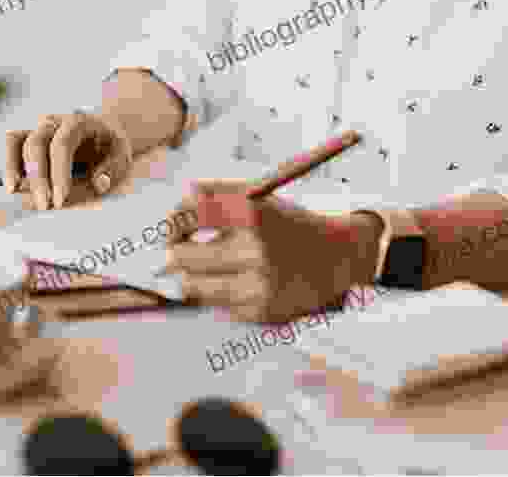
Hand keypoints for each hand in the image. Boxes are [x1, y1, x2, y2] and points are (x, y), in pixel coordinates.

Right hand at [5, 111, 132, 209]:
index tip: (61, 200)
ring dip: (13, 167)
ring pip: (17, 140)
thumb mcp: (122, 154)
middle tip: (44, 206)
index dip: (59, 172)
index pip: (63, 144)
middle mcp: (55, 122)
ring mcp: (39, 129)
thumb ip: (114, 168)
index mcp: (79, 122)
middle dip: (38, 176)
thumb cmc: (112, 145)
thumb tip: (100, 183)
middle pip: (37, 143)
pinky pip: (12, 146)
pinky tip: (8, 186)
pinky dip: (7, 164)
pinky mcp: (29, 139)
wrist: (103, 130)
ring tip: (12, 193)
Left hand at [165, 181, 380, 322]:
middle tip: (176, 248)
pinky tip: (238, 282)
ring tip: (202, 265)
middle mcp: (255, 250)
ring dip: (189, 275)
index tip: (172, 227)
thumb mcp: (256, 198)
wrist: (335, 258)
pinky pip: (216, 304)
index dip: (173, 221)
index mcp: (252, 214)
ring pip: (193, 285)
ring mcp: (257, 285)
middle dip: (174, 251)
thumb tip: (174, 210)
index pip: (191, 215)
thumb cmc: (286, 224)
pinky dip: (217, 293)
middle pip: (183, 255)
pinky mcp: (259, 312)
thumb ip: (213, 194)